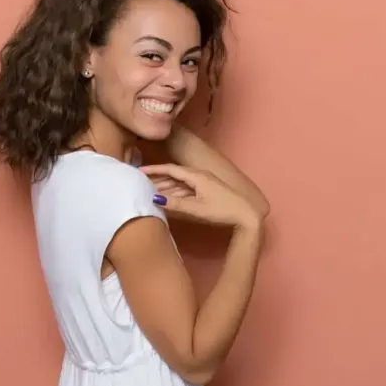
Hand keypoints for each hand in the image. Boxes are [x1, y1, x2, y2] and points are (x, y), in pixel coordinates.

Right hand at [140, 163, 260, 228]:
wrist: (246, 215)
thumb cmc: (222, 211)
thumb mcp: (197, 209)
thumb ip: (176, 204)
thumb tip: (155, 198)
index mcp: (197, 176)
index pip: (170, 169)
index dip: (153, 169)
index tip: (138, 171)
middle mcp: (199, 176)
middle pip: (173, 175)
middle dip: (156, 178)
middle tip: (139, 182)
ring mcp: (203, 184)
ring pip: (179, 183)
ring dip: (165, 186)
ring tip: (149, 191)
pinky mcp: (206, 192)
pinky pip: (186, 189)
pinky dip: (174, 192)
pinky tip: (167, 198)